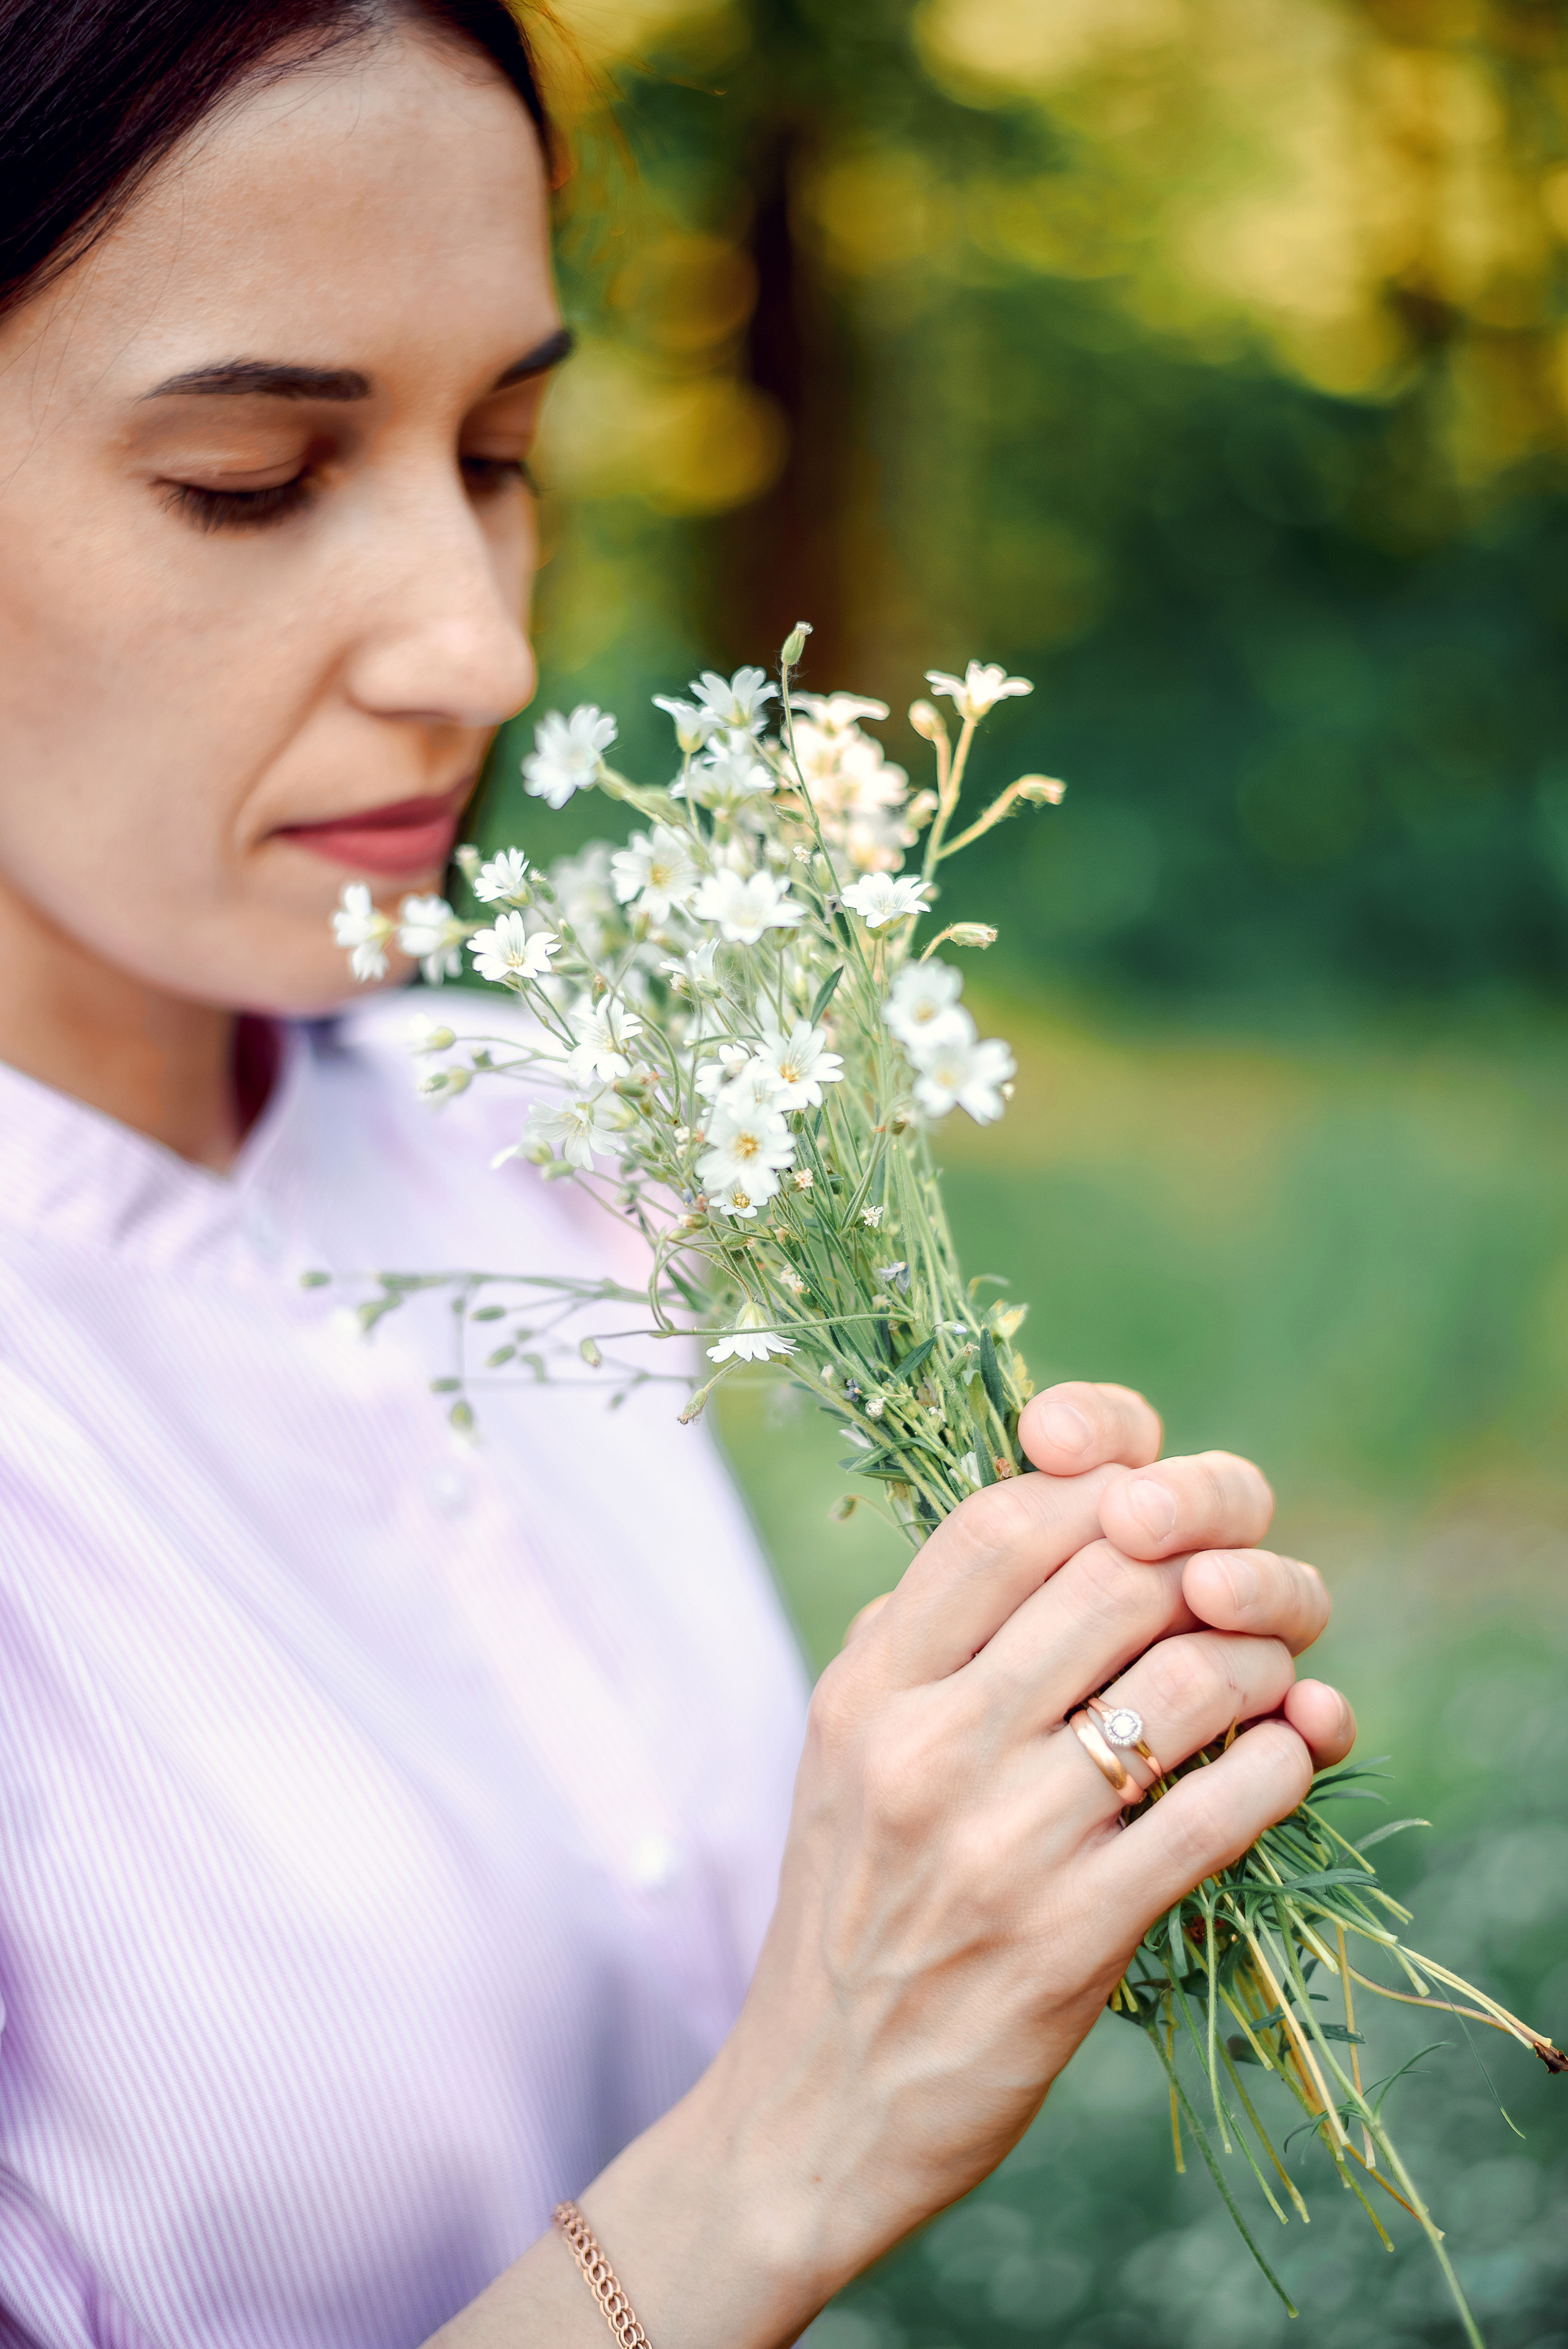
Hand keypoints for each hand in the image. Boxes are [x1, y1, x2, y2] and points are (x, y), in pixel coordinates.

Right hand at [568, 1383, 1351, 2348]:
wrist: (813, 2108)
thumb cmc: (849, 1905)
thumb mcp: (843, 1748)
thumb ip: (922, 1634)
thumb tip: (1048, 1524)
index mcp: (867, 1687)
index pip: (1004, 1518)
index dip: (1107, 1485)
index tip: (1155, 1510)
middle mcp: (926, 1748)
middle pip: (1116, 1577)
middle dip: (1209, 1563)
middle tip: (1241, 1586)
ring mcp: (1001, 1846)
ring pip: (1185, 1682)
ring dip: (1261, 1657)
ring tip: (1271, 1668)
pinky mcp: (1072, 1942)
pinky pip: (1217, 1812)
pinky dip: (1279, 1761)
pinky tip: (1285, 1750)